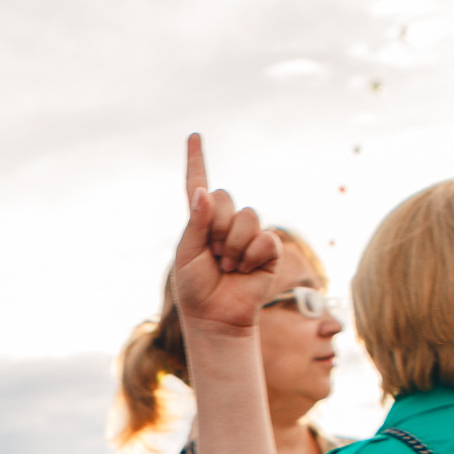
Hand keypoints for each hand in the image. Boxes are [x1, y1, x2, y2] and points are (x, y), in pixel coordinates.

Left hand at [171, 133, 282, 338]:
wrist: (216, 317)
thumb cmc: (195, 289)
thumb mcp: (187, 254)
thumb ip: (196, 223)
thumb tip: (204, 192)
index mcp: (200, 221)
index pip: (197, 184)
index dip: (196, 160)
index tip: (193, 136)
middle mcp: (224, 223)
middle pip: (224, 197)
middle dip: (215, 227)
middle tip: (213, 256)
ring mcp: (248, 235)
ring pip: (246, 217)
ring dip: (233, 246)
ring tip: (228, 267)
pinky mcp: (267, 250)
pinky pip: (264, 238)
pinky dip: (252, 256)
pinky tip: (246, 271)